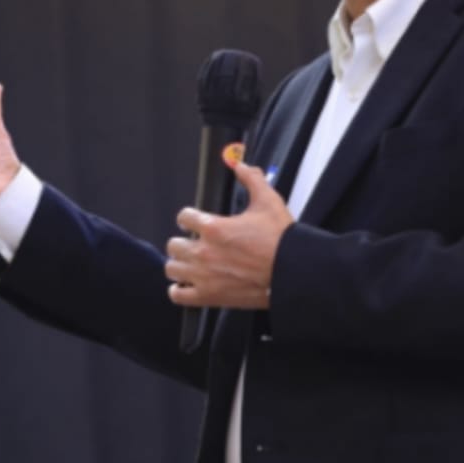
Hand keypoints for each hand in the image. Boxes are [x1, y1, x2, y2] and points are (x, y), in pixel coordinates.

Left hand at [164, 150, 292, 309]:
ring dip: (179, 265)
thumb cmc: (281, 242)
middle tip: (194, 244)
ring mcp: (204, 276)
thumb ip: (252, 180)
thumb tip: (241, 165)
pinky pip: (178, 295)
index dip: (188, 217)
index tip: (192, 221)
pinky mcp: (209, 297)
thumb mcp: (268, 202)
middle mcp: (204, 252)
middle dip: (183, 242)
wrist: (291, 272)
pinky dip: (179, 291)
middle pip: (174, 244)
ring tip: (189, 264)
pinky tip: (186, 286)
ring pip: (172, 268)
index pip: (184, 217)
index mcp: (214, 228)